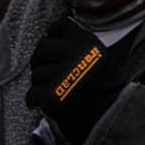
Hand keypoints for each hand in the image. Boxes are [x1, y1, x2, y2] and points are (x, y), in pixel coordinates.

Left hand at [25, 19, 130, 138]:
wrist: (111, 119)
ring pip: (37, 72)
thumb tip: (51, 37)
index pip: (62, 25)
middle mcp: (77, 55)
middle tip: (43, 71)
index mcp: (89, 44)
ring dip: (39, 83)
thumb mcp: (102, 59)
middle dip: (39, 60)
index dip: (52, 33)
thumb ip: (81, 47)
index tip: (49, 40)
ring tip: (49, 91)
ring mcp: (64, 75)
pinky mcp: (53, 96)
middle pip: (43, 47)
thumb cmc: (107, 92)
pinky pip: (33, 92)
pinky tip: (39, 103)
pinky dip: (34, 100)